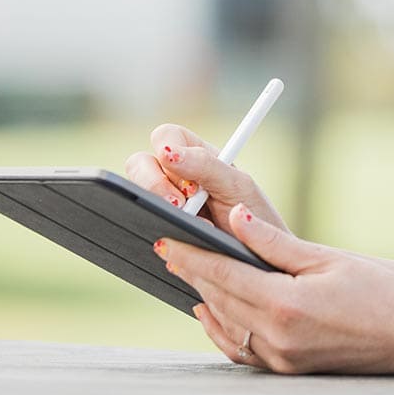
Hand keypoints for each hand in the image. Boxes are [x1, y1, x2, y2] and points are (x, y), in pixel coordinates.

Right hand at [124, 123, 288, 234]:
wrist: (258, 258)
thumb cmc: (252, 216)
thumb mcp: (237, 186)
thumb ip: (206, 164)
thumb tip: (168, 153)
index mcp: (196, 155)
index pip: (165, 136)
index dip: (167, 151)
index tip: (189, 183)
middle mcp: (175, 175)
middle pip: (139, 163)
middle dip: (155, 185)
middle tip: (180, 206)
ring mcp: (162, 201)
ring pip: (135, 192)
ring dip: (157, 207)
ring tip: (189, 224)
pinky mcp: (156, 227)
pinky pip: (137, 222)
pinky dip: (153, 229)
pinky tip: (174, 240)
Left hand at [155, 203, 393, 374]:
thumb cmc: (379, 291)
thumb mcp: (327, 258)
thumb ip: (275, 242)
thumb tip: (236, 220)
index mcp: (285, 305)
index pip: (222, 276)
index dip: (191, 256)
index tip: (166, 239)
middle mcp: (277, 338)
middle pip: (218, 300)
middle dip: (191, 274)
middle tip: (168, 249)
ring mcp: (281, 359)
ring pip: (226, 327)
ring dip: (204, 299)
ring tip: (188, 275)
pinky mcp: (288, 369)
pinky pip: (242, 349)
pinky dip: (222, 328)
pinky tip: (214, 311)